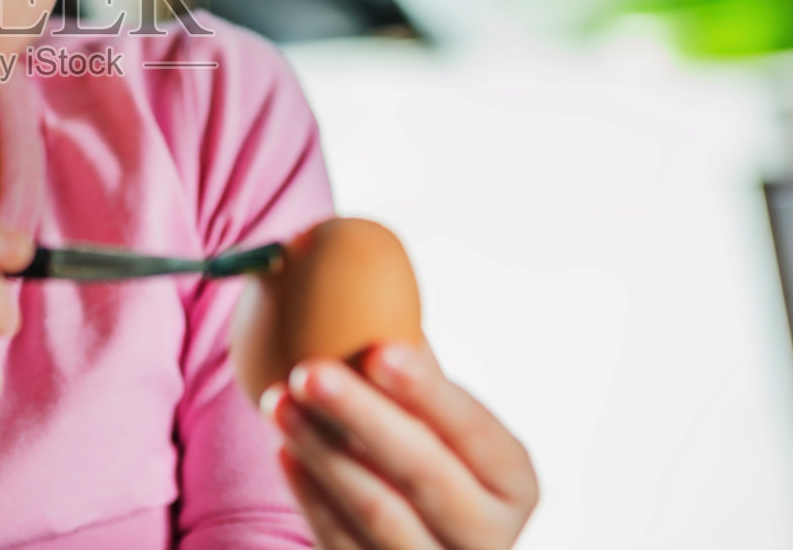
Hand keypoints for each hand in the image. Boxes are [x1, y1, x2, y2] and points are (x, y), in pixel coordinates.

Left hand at [261, 342, 538, 549]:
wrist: (427, 543)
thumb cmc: (433, 459)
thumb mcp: (443, 424)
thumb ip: (414, 368)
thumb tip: (361, 270)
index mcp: (514, 481)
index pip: (477, 433)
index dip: (430, 393)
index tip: (380, 349)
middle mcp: (488, 534)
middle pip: (424, 474)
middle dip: (362, 417)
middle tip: (309, 370)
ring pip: (377, 513)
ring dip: (321, 452)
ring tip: (278, 400)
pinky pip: (343, 544)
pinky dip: (311, 495)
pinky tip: (284, 449)